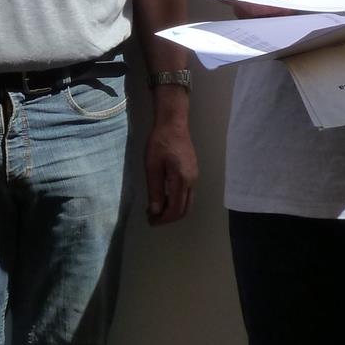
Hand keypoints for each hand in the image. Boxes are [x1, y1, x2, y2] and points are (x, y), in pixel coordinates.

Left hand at [143, 102, 196, 225]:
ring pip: (187, 202)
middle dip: (168, 218)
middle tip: (152, 217)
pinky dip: (176, 200)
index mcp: (182, 180)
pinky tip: (163, 195)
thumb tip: (155, 211)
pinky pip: (187, 193)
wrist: (173, 123)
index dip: (163, 220)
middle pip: (184, 209)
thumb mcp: (152, 167)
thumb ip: (155, 190)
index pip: (176, 210)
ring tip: (155, 207)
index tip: (150, 221)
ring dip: (172, 210)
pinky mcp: (192, 172)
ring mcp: (194, 176)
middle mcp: (192, 181)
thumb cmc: (160, 143)